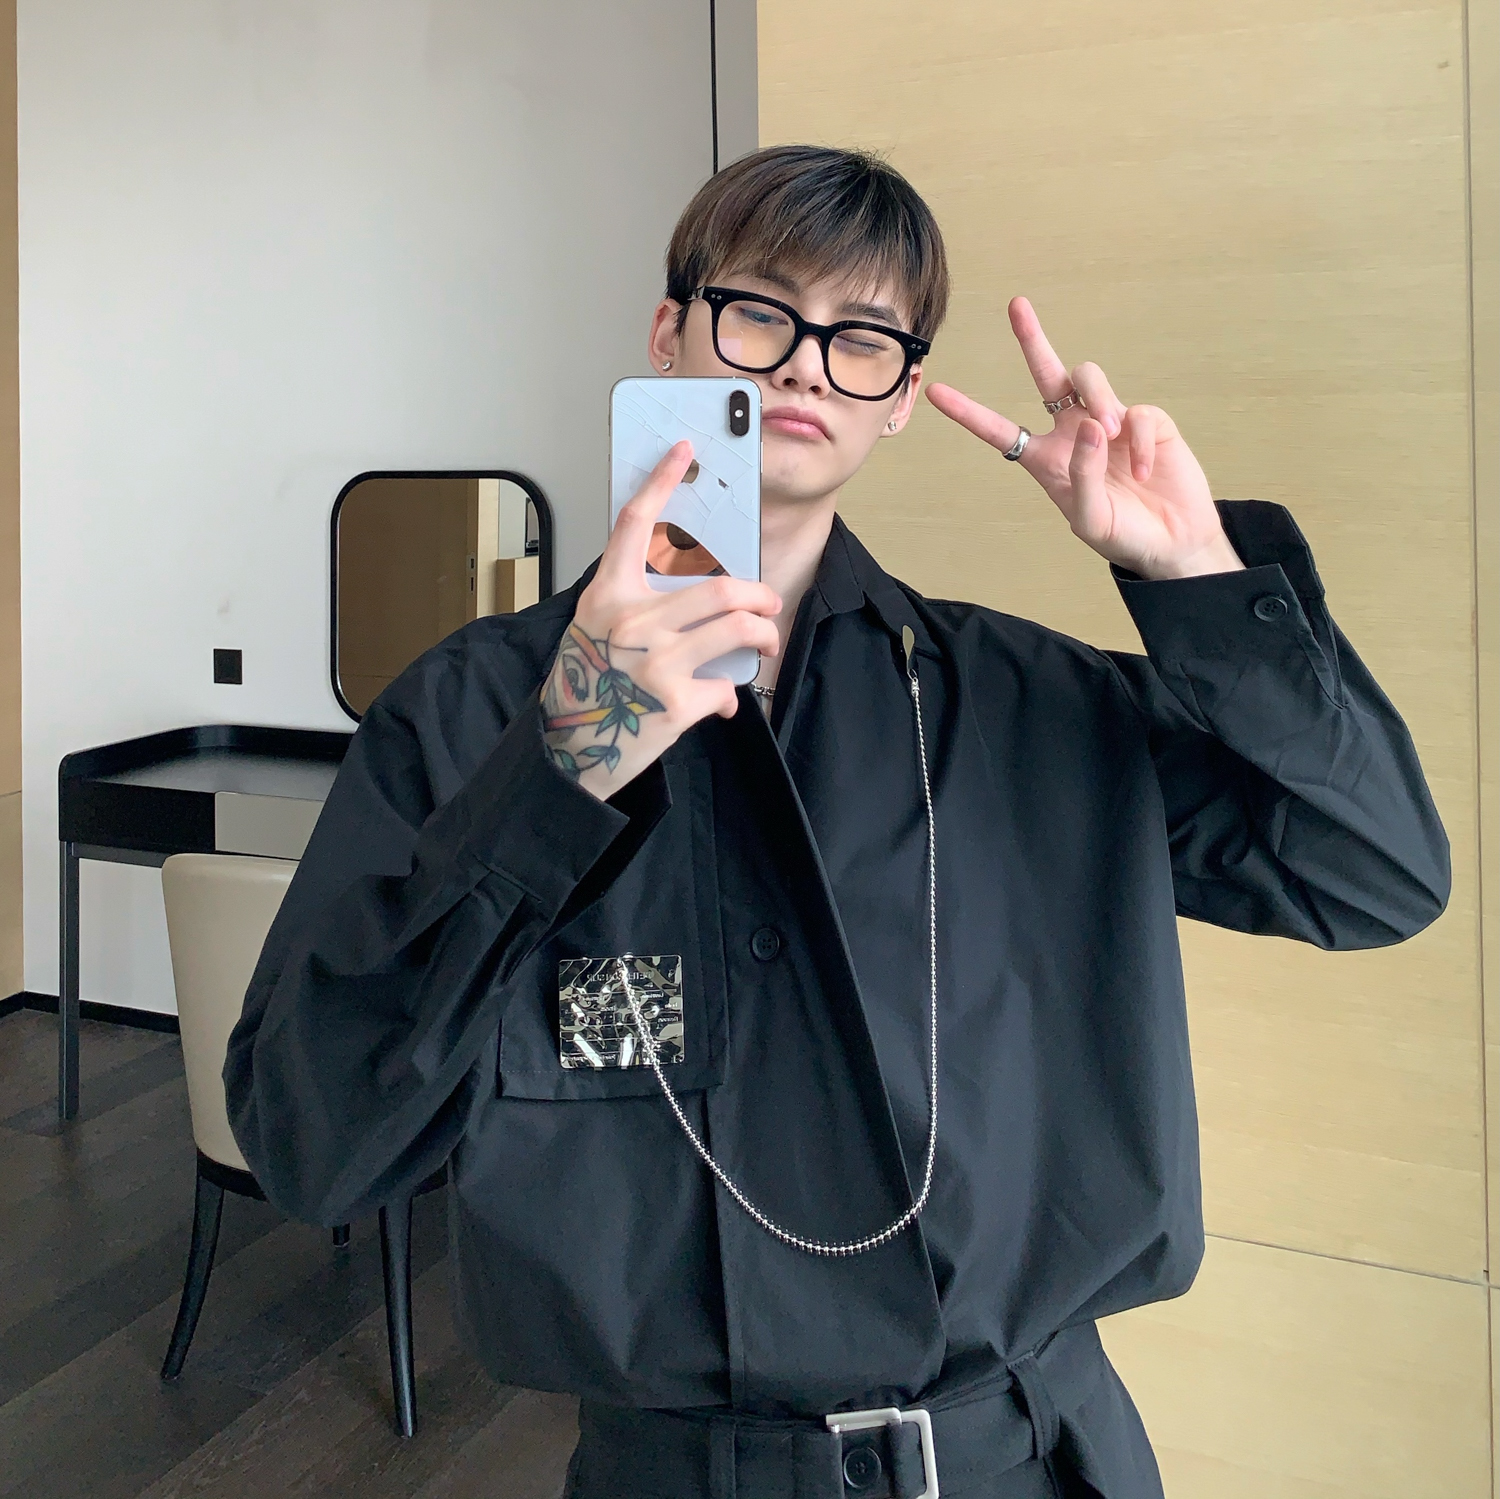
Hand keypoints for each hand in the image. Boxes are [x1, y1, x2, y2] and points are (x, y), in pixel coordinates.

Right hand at [540, 441, 782, 799]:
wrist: (567, 750)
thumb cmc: (584, 688)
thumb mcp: (595, 631)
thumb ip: (636, 606)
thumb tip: (693, 599)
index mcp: (607, 596)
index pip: (634, 524)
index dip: (660, 483)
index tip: (682, 453)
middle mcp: (631, 621)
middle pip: (720, 587)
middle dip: (758, 594)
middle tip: (767, 602)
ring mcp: (655, 662)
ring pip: (738, 627)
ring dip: (762, 634)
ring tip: (763, 640)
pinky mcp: (675, 703)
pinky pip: (725, 686)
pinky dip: (728, 696)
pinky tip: (719, 702)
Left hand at [925, 297, 1242, 579]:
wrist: (1173, 541)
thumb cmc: (1122, 534)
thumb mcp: (1091, 519)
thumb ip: (1082, 475)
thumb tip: (1089, 425)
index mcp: (1047, 459)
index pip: (1001, 431)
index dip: (969, 413)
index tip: (936, 392)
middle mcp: (1073, 432)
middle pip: (1049, 375)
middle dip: (1032, 339)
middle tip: (1016, 305)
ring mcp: (1109, 421)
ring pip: (1090, 379)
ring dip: (1098, 401)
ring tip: (1109, 435)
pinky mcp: (1144, 421)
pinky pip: (1137, 412)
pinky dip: (1140, 441)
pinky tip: (1144, 470)